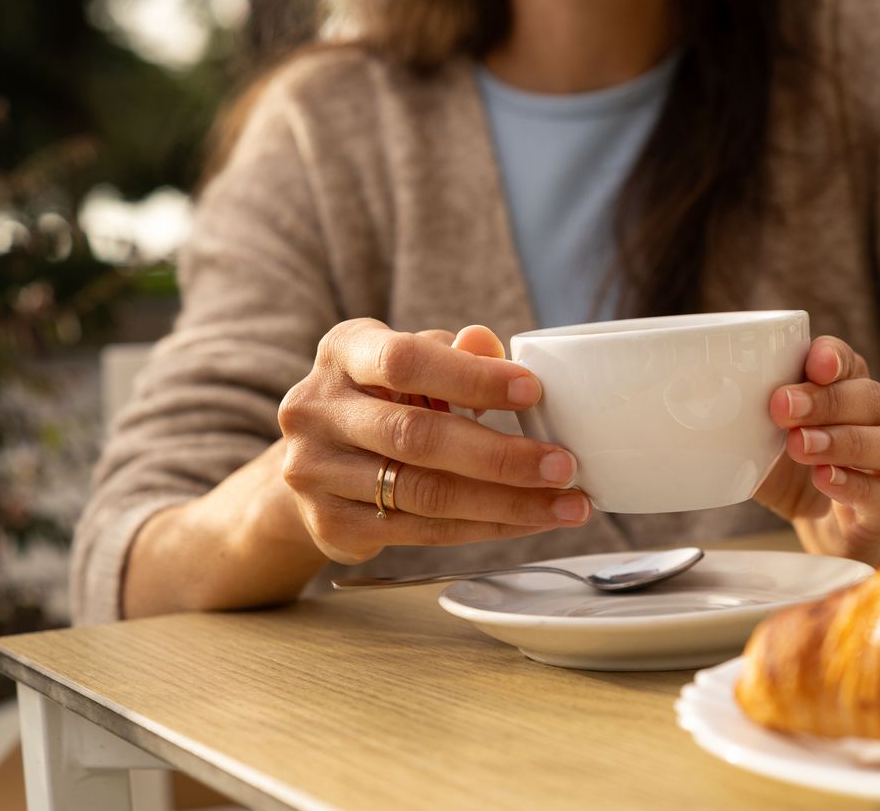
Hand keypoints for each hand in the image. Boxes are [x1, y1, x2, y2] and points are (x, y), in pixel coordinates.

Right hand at [277, 320, 590, 564]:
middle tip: (563, 465)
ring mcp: (315, 472)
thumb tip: (490, 346)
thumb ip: (453, 353)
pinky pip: (421, 532)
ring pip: (424, 494)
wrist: (315, 461)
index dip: (471, 378)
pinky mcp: (330, 524)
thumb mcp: (411, 361)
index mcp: (343, 352)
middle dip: (501, 456)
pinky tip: (526, 522)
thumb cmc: (383, 397)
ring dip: (505, 504)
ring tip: (564, 505)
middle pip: (417, 438)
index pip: (405, 362)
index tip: (532, 392)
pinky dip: (483, 528)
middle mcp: (317, 410)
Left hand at [754, 336, 879, 563]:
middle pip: (870, 398)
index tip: (813, 363)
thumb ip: (743, 421)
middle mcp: (877, 424)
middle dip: (825, 400)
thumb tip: (698, 406)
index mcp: (847, 394)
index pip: (849, 362)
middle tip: (782, 408)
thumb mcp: (760, 442)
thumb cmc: (793, 472)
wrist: (825, 530)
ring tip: (800, 445)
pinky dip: (854, 485)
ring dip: (844, 440)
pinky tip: (826, 479)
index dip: (834, 358)